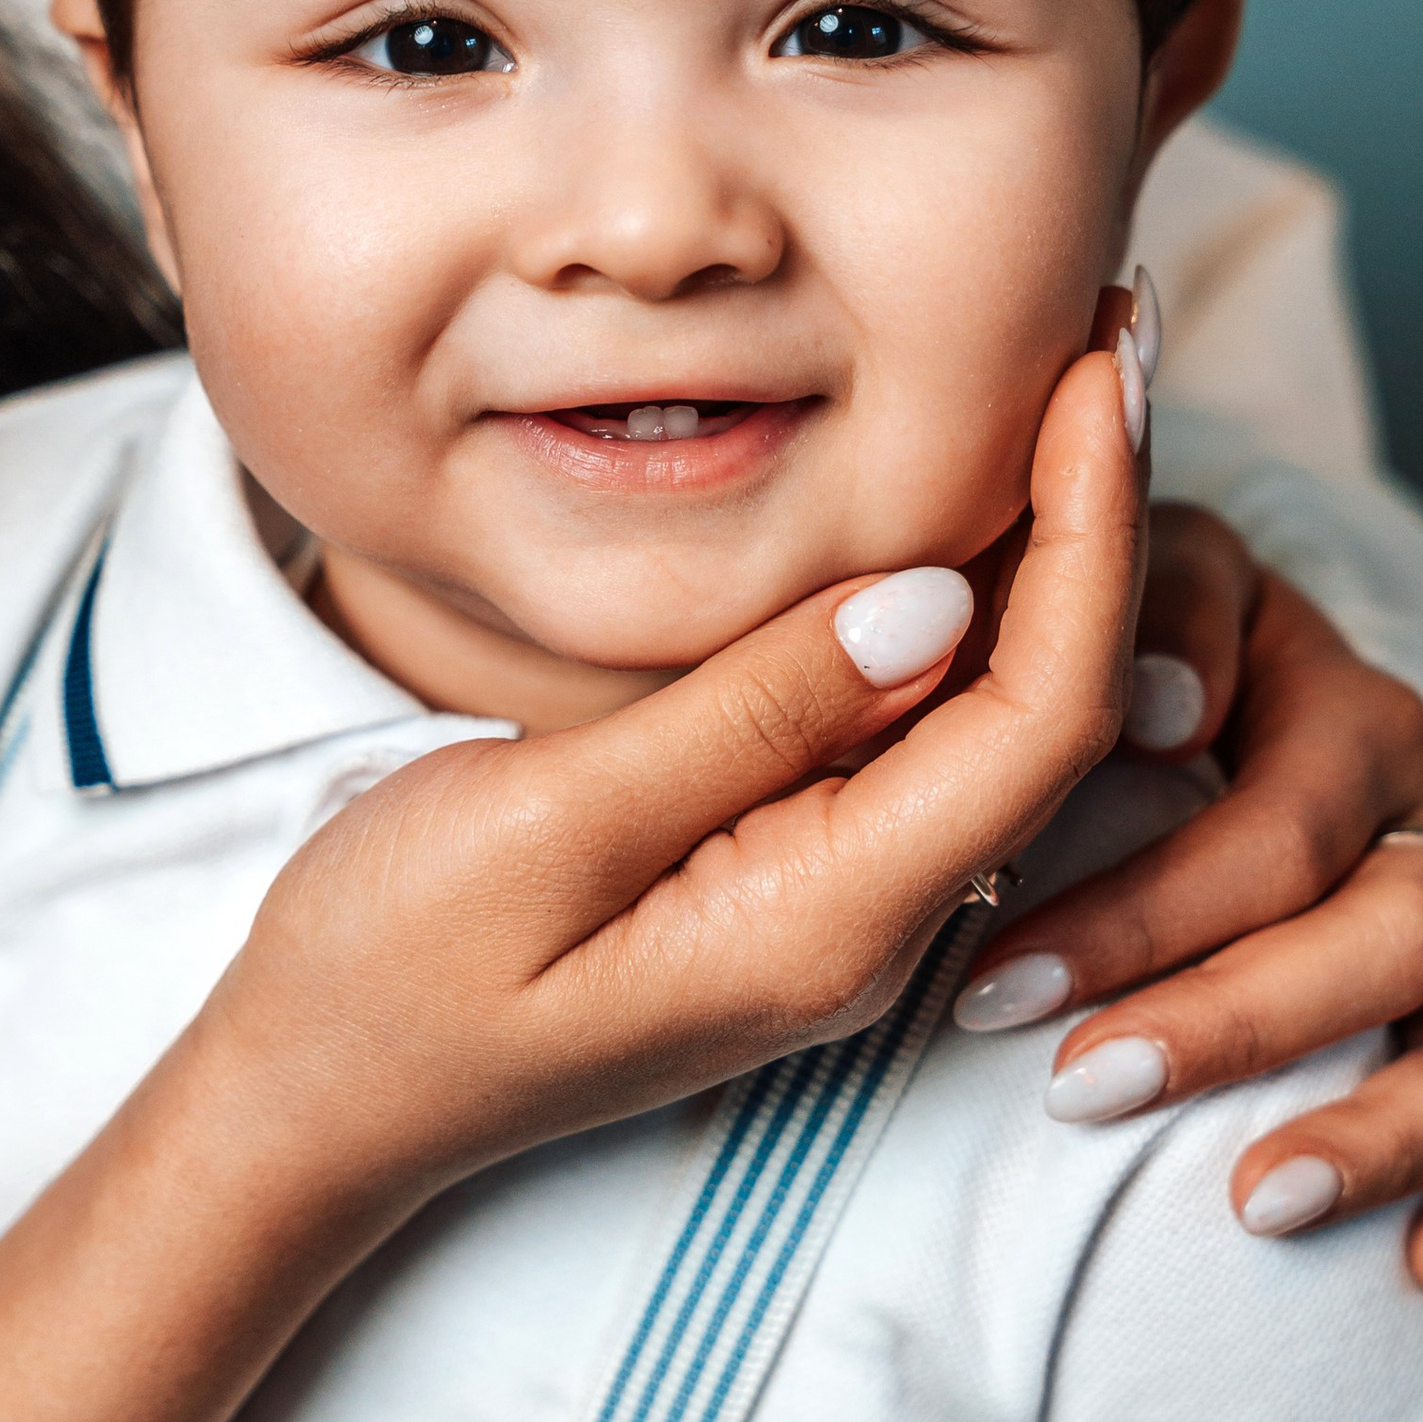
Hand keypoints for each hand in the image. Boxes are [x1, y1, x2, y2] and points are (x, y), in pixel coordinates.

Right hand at [207, 342, 1142, 1199]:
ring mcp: (833, 909)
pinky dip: (956, 604)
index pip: (1040, 714)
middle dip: (1099, 513)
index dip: (1093, 529)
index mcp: (829, 921)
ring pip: (995, 718)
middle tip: (1108, 320)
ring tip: (1060, 376)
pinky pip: (913, 735)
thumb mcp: (547, 825)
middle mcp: (869, 927)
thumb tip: (937, 596)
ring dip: (1043, 549)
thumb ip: (745, 716)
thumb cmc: (392, 972)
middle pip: (1053, 710)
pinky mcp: (786, 878)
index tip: (1094, 363)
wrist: (314, 1101)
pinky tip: (952, 500)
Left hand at [958, 510, 1422, 1296]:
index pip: (1279, 825)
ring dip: (1381, 1133)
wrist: (1158, 728)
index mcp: (1343, 715)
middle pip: (1389, 937)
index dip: (1143, 910)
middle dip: (1232, 1024)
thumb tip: (1158, 704)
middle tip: (1081, 1089)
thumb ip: (1142, 610)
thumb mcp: (1114, 596)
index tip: (1000, 985)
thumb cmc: (1106, 677)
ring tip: (1254, 1205)